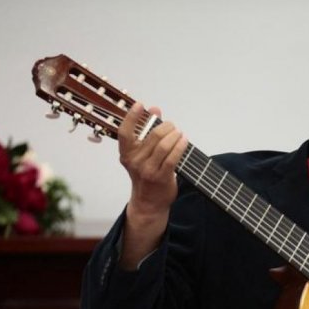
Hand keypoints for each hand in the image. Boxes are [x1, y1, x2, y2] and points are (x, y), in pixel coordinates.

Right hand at [117, 102, 188, 268]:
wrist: (148, 203)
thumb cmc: (146, 175)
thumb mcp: (142, 155)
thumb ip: (146, 132)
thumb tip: (154, 110)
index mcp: (126, 154)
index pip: (125, 132)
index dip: (131, 116)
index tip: (141, 105)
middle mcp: (134, 162)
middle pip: (152, 135)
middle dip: (166, 126)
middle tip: (172, 125)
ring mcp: (147, 170)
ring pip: (163, 145)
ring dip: (174, 135)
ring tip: (179, 132)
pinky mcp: (161, 177)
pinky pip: (172, 157)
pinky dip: (179, 146)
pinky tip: (184, 140)